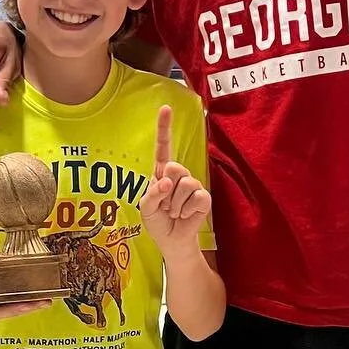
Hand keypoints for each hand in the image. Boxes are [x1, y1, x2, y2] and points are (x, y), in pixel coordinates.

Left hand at [139, 106, 210, 258]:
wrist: (171, 240)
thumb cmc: (157, 221)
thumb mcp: (145, 207)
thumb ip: (152, 194)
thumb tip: (167, 182)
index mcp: (161, 172)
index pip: (163, 147)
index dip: (164, 127)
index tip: (166, 108)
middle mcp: (179, 175)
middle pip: (174, 167)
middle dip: (166, 189)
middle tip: (165, 205)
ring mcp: (193, 184)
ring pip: (185, 184)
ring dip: (174, 204)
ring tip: (174, 212)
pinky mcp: (203, 197)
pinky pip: (196, 197)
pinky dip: (186, 210)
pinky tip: (185, 215)